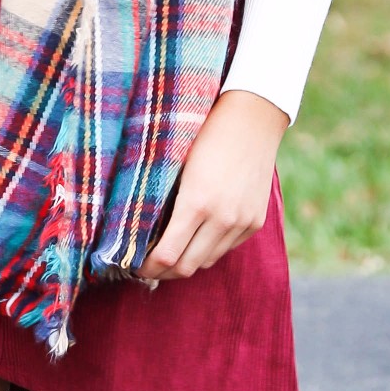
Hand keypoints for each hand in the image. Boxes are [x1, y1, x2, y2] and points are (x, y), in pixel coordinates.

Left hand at [139, 89, 288, 282]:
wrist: (252, 117)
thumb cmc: (206, 133)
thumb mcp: (178, 165)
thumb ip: (165, 200)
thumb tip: (142, 232)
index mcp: (196, 202)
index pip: (167, 256)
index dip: (147, 267)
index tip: (134, 265)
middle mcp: (222, 219)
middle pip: (187, 267)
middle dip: (163, 272)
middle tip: (148, 266)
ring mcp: (242, 222)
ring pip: (208, 262)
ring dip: (187, 262)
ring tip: (170, 254)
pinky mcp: (255, 222)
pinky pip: (227, 249)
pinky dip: (209, 249)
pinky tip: (196, 239)